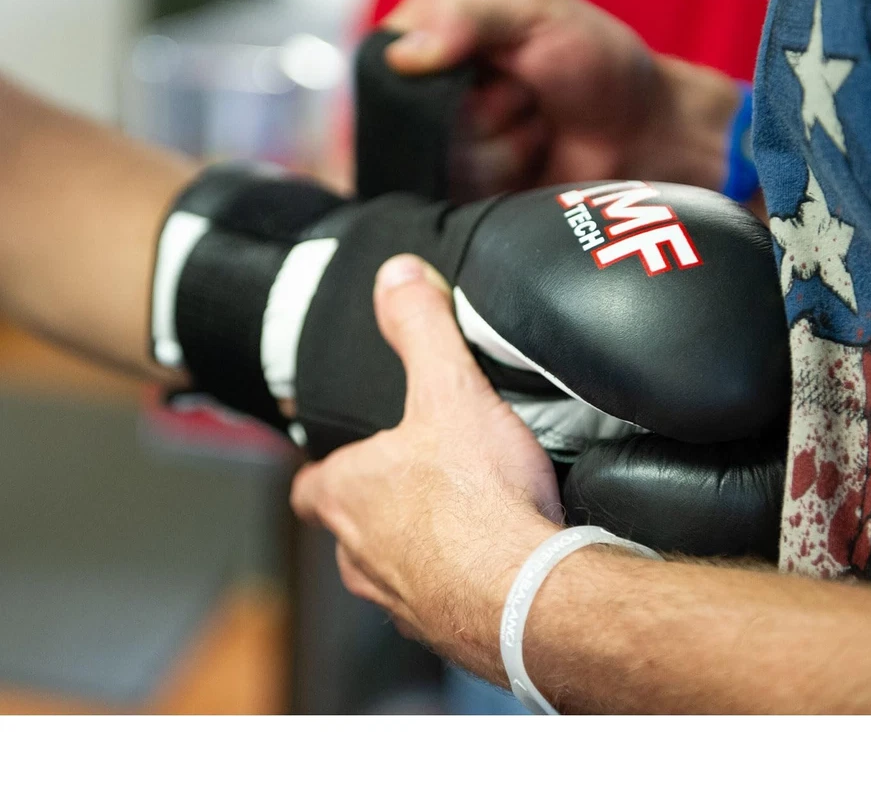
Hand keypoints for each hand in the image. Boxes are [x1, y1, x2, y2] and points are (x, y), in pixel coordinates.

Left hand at [290, 254, 559, 669]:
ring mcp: (398, 598)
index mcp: (348, 494)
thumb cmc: (477, 500)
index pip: (309, 485)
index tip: (345, 458)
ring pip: (391, 567)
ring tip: (462, 518)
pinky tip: (493, 559)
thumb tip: (397, 276)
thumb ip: (421, 328)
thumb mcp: (448, 389)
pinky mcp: (443, 630)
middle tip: (421, 477)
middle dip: (379, 503)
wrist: (526, 594)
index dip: (325, 469)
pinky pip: (439, 600)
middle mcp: (360, 553)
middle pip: (351, 525)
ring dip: (417, 544)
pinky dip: (456, 579)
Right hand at [383, 0, 739, 195]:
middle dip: (483, 109)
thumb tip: (400, 56)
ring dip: (503, 145)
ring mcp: (440, 150)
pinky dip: (504, 179)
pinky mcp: (458, 195)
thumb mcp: (535, 8)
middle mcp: (425, 95)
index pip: (384, 59)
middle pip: (409, 120)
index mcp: (430, 35)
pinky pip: (454, 198)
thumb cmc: (596, 64)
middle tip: (526, 94)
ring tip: (537, 128)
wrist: (643, 138)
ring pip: (437, 161)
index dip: (439, 67)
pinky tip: (532, 163)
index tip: (496, 61)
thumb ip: (467, 12)